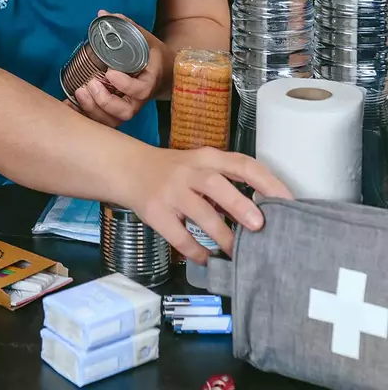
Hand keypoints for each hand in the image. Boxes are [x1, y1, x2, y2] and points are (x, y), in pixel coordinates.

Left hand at [72, 10, 164, 126]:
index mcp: (148, 81)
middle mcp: (138, 100)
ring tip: (79, 92)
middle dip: (105, 101)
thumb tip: (102, 13)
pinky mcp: (114, 112)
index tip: (110, 72)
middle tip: (90, 84)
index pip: (141, 90)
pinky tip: (69, 106)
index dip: (125, 85)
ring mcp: (126, 108)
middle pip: (125, 112)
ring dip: (93, 110)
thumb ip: (124, 26)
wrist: (162, 74)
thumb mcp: (143, 38)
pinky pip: (101, 121)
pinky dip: (84, 116)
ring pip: (112, 121)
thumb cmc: (150, 55)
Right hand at [125, 145, 292, 261]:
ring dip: (222, 235)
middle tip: (260, 226)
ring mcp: (170, 192)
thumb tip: (264, 214)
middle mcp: (188, 172)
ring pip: (199, 213)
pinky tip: (207, 259)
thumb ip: (227, 183)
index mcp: (206, 158)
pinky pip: (179, 236)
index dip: (266, 181)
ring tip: (237, 252)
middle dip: (239, 205)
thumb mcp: (200, 166)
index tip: (287, 202)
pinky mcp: (155, 212)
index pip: (241, 164)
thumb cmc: (175, 171)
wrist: (129, 169)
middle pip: (216, 184)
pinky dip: (196, 251)